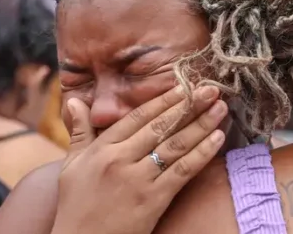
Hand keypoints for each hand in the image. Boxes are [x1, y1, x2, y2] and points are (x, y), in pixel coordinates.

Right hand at [50, 85, 228, 233]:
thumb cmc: (75, 207)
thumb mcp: (72, 166)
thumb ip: (78, 132)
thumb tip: (73, 100)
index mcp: (102, 148)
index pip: (138, 116)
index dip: (163, 99)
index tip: (183, 86)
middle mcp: (121, 159)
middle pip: (161, 126)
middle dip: (189, 105)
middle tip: (211, 90)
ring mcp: (138, 179)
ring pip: (176, 145)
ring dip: (202, 124)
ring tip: (221, 108)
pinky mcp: (154, 199)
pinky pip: (182, 171)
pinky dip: (202, 153)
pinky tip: (218, 139)